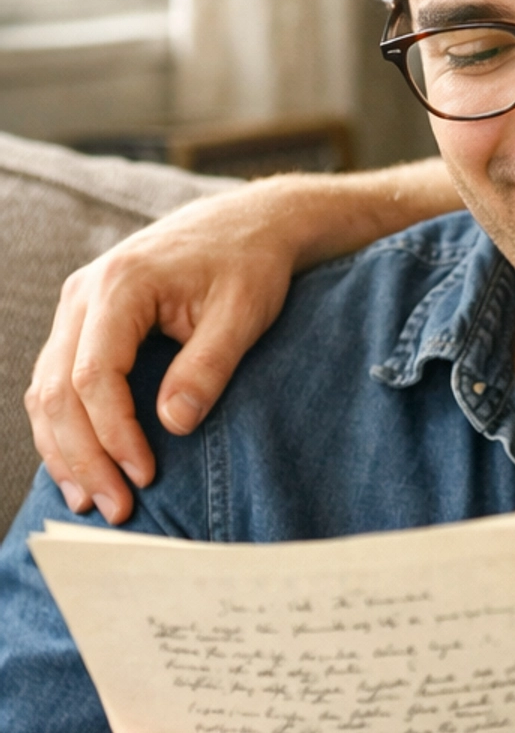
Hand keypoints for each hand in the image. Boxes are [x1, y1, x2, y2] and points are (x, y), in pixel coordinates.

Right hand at [26, 161, 463, 524]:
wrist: (251, 222)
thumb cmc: (251, 263)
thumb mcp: (244, 313)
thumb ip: (208, 366)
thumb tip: (174, 425)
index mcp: (121, 284)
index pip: (94, 375)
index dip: (114, 433)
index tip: (145, 475)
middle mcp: (85, 293)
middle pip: (57, 389)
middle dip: (82, 456)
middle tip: (115, 510)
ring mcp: (78, 306)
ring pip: (46, 389)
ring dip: (64, 449)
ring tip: (92, 501)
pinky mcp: (84, 322)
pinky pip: (57, 381)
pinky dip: (65, 428)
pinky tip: (85, 467)